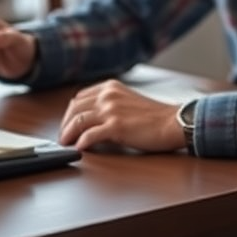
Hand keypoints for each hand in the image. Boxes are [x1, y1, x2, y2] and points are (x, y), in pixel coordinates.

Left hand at [58, 80, 185, 152]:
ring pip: (77, 122)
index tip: (68, 125)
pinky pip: (88, 136)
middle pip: (74, 110)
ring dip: (68, 135)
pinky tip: (80, 149)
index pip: (78, 99)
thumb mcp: (128, 101)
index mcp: (111, 87)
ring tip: (67, 145)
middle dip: (65, 125)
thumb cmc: (154, 116)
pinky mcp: (115, 127)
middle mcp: (109, 95)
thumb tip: (89, 119)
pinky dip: (80, 144)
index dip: (70, 114)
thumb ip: (110, 104)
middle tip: (64, 138)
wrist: (172, 122)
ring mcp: (111, 110)